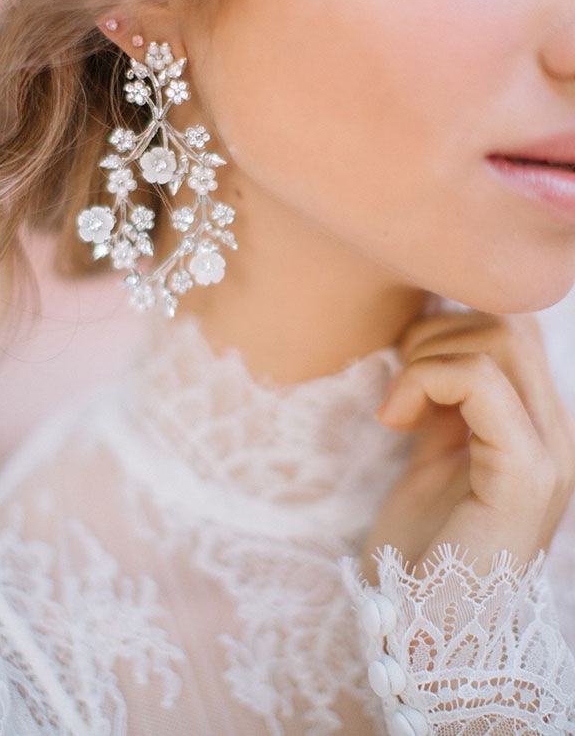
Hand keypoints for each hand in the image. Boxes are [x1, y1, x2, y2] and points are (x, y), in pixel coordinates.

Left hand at [361, 311, 574, 582]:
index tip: (404, 372)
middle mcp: (559, 435)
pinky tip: (395, 420)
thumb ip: (447, 402)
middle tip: (399, 381)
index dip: (453, 326)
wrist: (422, 629)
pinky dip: (426, 379)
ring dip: (428, 355)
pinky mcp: (525, 476)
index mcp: (540, 428)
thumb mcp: (434, 454)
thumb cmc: (422, 548)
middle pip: (512, 323)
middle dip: (439, 332)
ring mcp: (551, 456)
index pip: (517, 329)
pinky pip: (482, 382)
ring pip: (501, 339)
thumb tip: (431, 337)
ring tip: (398, 404)